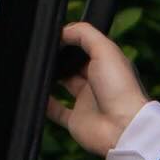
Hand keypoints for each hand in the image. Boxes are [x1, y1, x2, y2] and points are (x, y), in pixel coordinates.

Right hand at [50, 19, 148, 158]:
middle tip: (44, 51)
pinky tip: (36, 92)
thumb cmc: (121, 89)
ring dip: (52, 78)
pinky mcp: (77, 121)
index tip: (55, 35)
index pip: (87, 48)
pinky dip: (45, 103)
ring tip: (37, 67)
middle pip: (74, 66)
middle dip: (61, 58)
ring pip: (64, 86)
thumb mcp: (105, 49)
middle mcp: (97, 83)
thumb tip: (63, 30)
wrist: (124, 128)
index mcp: (108, 65)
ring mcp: (87, 103)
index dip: (72, 40)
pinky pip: (56, 111)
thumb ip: (84, 34)